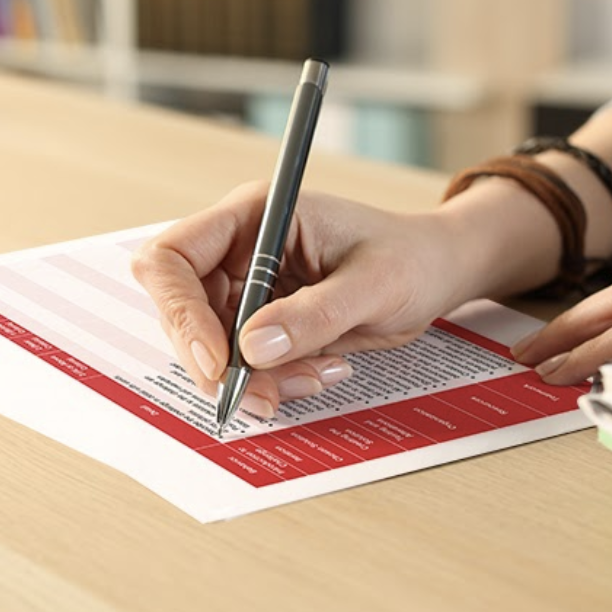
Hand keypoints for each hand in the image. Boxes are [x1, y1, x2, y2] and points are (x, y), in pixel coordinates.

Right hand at [131, 183, 473, 417]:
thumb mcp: (375, 285)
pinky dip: (270, 381)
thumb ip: (314, 315)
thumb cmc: (412, 257)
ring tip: (313, 379)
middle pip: (181, 310)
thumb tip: (250, 348)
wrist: (437, 270)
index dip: (180, 310)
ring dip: (250, 378)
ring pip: (208, 346)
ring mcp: (244, 284)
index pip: (174, 257)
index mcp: (255, 215)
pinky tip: (316, 373)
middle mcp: (238, 249)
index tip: (217, 361)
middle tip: (265, 396)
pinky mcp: (258, 319)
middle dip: (218, 362)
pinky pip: (240, 362)